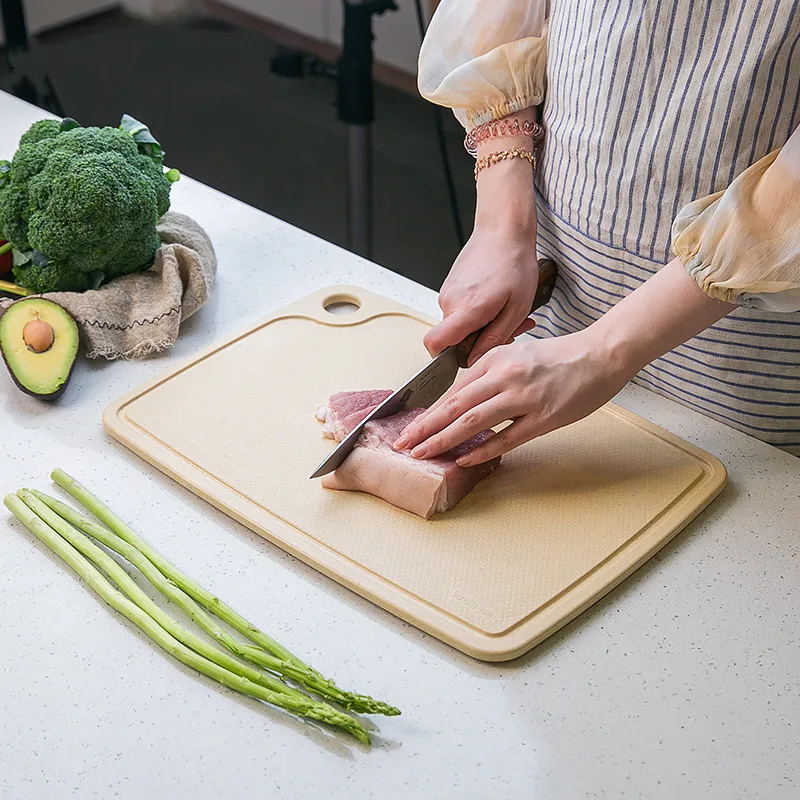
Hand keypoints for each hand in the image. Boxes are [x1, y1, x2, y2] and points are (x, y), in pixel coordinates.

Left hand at [393, 330, 631, 464]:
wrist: (600, 354)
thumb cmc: (559, 357)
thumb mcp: (517, 355)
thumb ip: (490, 374)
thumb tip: (461, 399)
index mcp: (496, 359)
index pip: (453, 389)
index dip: (428, 411)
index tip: (410, 426)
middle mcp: (506, 375)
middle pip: (455, 405)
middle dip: (425, 427)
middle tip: (404, 444)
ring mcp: (524, 397)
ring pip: (473, 421)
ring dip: (444, 440)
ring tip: (424, 454)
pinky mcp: (543, 417)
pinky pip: (506, 438)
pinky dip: (483, 450)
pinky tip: (465, 460)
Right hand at [424, 225, 539, 364]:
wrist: (503, 231)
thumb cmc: (514, 264)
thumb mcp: (516, 309)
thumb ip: (494, 339)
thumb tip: (476, 359)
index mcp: (466, 309)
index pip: (435, 343)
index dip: (444, 358)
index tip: (463, 358)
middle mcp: (450, 301)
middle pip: (452, 338)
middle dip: (478, 341)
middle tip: (507, 328)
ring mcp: (447, 292)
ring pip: (457, 324)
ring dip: (480, 325)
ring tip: (505, 311)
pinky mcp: (450, 287)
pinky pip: (459, 310)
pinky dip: (476, 312)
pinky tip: (496, 301)